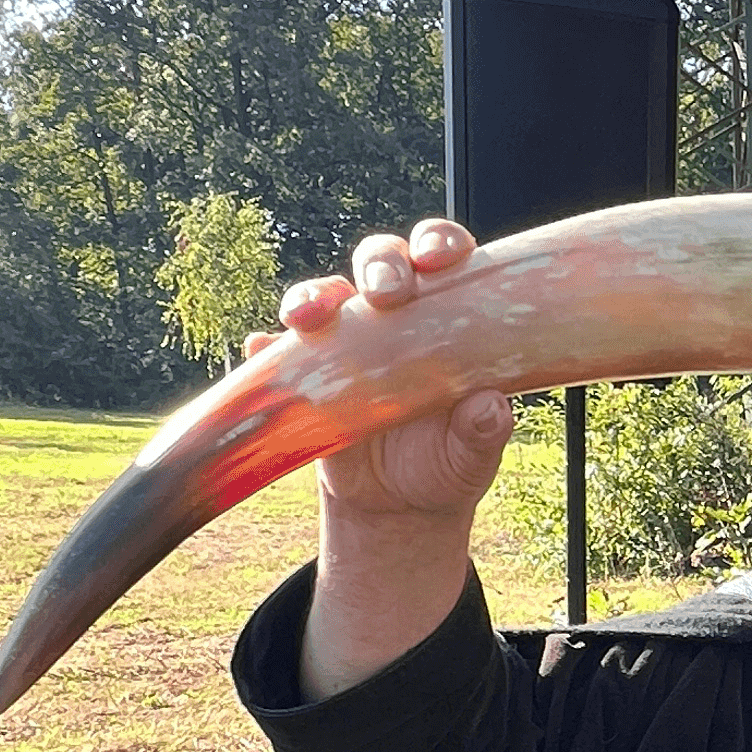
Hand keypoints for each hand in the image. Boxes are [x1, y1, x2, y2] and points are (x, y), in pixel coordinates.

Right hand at [268, 221, 515, 524]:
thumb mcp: (472, 455)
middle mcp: (393, 315)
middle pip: (381, 262)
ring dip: (312, 296)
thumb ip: (482, 432)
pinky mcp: (305, 372)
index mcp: (446, 316)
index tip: (438, 258)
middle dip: (380, 265)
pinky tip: (261, 346)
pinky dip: (267, 346)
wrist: (399, 507)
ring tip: (307, 317)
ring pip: (324, 295)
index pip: (444, 259)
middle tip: (386, 293)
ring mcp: (345, 338)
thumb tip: (490, 408)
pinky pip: (279, 351)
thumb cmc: (447, 463)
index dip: (439, 243)